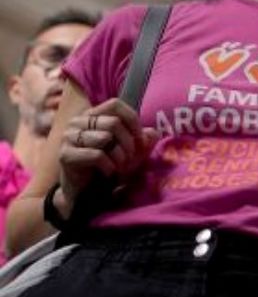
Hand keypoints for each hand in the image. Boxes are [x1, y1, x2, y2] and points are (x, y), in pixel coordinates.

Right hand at [56, 99, 157, 215]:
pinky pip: (96, 155)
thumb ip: (143, 139)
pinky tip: (108, 172)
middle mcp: (78, 122)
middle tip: (129, 158)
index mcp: (93, 115)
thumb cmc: (109, 166)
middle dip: (129, 144)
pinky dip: (109, 166)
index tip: (140, 139)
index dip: (132, 121)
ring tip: (119, 166)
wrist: (86, 191)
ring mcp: (69, 137)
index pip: (115, 104)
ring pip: (105, 138)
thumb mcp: (131, 150)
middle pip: (114, 123)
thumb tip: (153, 133)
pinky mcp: (65, 154)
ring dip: (119, 156)